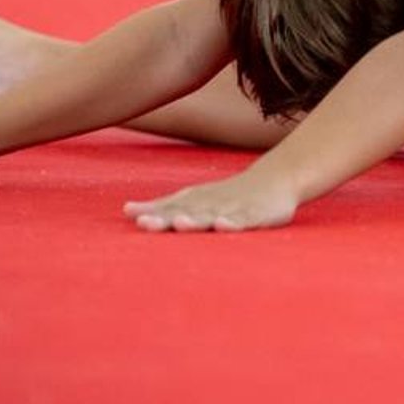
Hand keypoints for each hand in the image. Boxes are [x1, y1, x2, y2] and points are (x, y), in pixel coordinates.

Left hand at [123, 175, 299, 232]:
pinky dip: (233, 223)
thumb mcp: (195, 197)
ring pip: (212, 215)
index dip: (153, 212)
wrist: (277, 177)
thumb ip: (163, 206)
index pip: (170, 207)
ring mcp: (234, 208)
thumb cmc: (229, 193)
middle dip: (166, 218)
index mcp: (196, 200)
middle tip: (145, 223)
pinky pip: (244, 221)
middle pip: (186, 211)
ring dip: (196, 219)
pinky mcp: (256, 215)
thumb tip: (126, 211)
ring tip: (180, 223)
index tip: (132, 216)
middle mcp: (211, 203)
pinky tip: (222, 226)